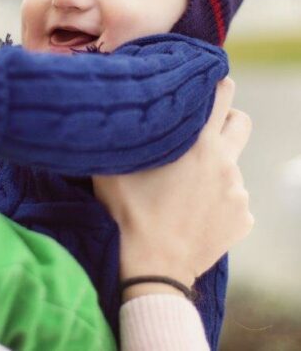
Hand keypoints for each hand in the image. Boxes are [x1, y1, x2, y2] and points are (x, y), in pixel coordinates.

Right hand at [93, 77, 253, 291]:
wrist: (152, 269)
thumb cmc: (129, 213)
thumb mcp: (112, 168)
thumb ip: (117, 136)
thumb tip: (109, 109)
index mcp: (198, 143)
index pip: (221, 94)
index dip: (214, 84)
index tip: (204, 83)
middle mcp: (225, 163)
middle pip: (241, 121)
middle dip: (225, 118)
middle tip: (201, 128)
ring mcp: (237, 193)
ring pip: (233, 164)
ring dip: (217, 164)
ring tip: (187, 184)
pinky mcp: (242, 219)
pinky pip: (234, 198)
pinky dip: (219, 198)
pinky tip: (195, 211)